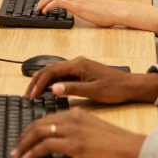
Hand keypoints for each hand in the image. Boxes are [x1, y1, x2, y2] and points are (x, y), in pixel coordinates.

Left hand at [13, 109, 145, 157]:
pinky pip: (46, 145)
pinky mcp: (75, 144)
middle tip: (16, 147)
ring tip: (17, 154)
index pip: (47, 118)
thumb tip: (61, 142)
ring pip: (39, 131)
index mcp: (78, 113)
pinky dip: (32, 152)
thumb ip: (77, 132)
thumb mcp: (93, 133)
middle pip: (39, 123)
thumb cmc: (117, 144)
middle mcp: (73, 118)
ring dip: (24, 144)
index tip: (25, 140)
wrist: (132, 148)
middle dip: (24, 136)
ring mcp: (73, 130)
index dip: (32, 130)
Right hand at [24, 55, 157, 102]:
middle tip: (28, 94)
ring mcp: (79, 66)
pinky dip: (51, 81)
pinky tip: (48, 90)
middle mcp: (77, 62)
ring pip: (55, 71)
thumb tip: (53, 88)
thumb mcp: (93, 91)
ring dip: (43, 81)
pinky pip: (62, 74)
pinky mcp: (81, 72)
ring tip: (33, 93)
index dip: (39, 83)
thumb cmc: (115, 88)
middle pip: (50, 68)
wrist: (130, 86)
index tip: (32, 95)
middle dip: (36, 80)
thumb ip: (72, 89)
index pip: (51, 71)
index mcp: (78, 65)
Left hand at [36, 0, 127, 27]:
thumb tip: (69, 4)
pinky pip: (56, 1)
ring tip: (39, 9)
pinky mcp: (75, 3)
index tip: (44, 0)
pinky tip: (45, 11)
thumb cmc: (104, 7)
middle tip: (39, 5)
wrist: (114, 10)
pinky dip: (48, 6)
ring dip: (43, 2)